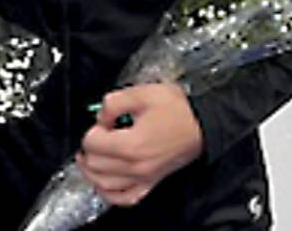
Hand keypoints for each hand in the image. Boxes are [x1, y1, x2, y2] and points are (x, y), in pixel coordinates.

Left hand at [76, 83, 202, 206]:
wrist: (202, 124)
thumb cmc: (176, 109)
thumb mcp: (140, 93)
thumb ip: (112, 103)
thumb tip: (100, 118)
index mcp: (131, 144)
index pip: (92, 144)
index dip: (91, 130)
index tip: (101, 123)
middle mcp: (136, 166)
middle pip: (95, 165)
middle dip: (89, 149)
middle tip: (97, 135)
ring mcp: (145, 178)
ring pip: (104, 185)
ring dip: (92, 171)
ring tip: (91, 156)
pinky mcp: (152, 182)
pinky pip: (125, 198)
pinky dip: (109, 193)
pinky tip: (104, 182)